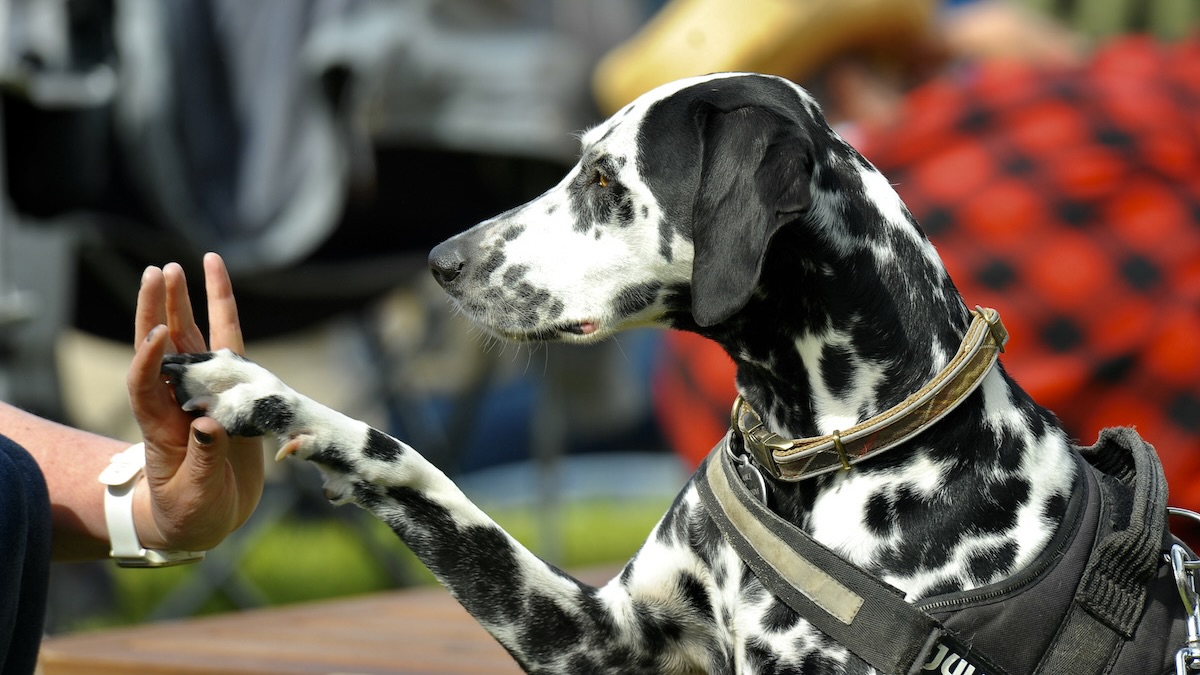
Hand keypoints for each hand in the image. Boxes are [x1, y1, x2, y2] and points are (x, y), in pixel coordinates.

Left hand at [126, 253, 264, 550]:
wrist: (205, 519)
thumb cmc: (192, 513)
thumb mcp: (194, 497)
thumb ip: (201, 462)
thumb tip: (208, 426)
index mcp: (161, 429)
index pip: (146, 385)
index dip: (148, 359)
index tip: (155, 336)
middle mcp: (178, 402)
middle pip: (163, 348)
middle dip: (159, 311)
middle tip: (159, 271)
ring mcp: (203, 393)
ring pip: (190, 340)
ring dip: (183, 304)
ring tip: (178, 266)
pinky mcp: (231, 392)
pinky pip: (228, 348)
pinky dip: (224, 316)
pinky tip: (219, 284)